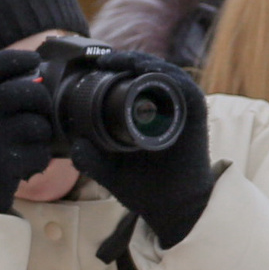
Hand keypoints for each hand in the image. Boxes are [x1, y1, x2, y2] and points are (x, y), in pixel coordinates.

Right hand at [0, 48, 55, 214]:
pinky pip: (40, 152)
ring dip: (43, 133)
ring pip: (36, 124)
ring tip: (34, 142)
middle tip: (42, 107)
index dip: (15, 58)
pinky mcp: (2, 166)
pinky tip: (29, 164)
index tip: (34, 58)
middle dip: (41, 98)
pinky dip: (42, 158)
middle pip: (21, 92)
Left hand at [68, 53, 212, 247]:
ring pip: (163, 73)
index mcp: (149, 116)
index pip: (132, 83)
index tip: (93, 69)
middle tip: (102, 60)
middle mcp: (167, 108)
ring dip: (140, 62)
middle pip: (147, 73)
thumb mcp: (110, 172)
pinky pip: (182, 85)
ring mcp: (182, 109)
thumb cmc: (146, 190)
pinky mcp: (195, 112)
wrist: (172, 209)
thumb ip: (91, 160)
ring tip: (117, 60)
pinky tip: (144, 70)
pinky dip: (164, 74)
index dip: (115, 72)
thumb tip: (72, 145)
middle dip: (125, 62)